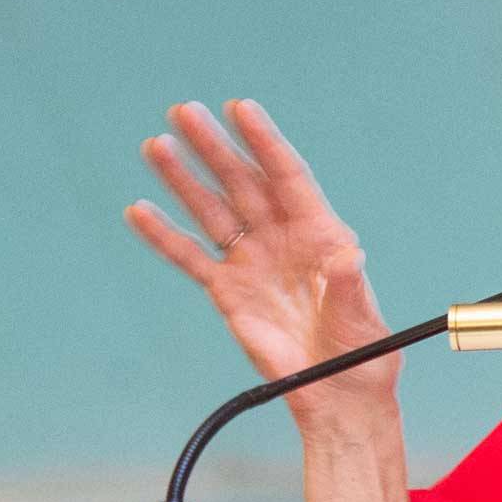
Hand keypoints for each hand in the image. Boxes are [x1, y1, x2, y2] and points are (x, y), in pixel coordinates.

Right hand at [125, 100, 398, 425]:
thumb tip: (349, 257)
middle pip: (243, 182)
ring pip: (213, 210)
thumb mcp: (360, 318)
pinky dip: (164, 235)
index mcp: (320, 233)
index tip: (241, 108)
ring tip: (157, 146)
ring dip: (184, 178)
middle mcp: (282, 237)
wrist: (337, 394)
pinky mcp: (227, 290)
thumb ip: (347, 286)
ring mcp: (252, 261)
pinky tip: (139, 211)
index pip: (287, 175)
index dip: (265, 141)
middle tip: (185, 112)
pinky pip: (190, 257)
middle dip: (214, 147)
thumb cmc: (362, 352)